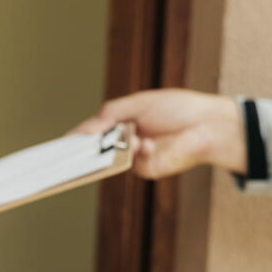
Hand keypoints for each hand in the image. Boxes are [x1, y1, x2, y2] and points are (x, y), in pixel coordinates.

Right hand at [69, 89, 244, 178]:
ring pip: (111, 159)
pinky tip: (148, 144)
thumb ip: (111, 112)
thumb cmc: (180, 108)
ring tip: (135, 136)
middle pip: (97, 150)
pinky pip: (130, 165)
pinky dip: (137, 153)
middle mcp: (126, 141)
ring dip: (118, 147)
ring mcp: (135, 157)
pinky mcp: (147, 169)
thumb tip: (87, 128)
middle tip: (80, 147)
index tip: (62, 143)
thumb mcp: (140, 102)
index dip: (78, 137)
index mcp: (122, 123)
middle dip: (88, 149)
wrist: (209, 125)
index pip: (93, 132)